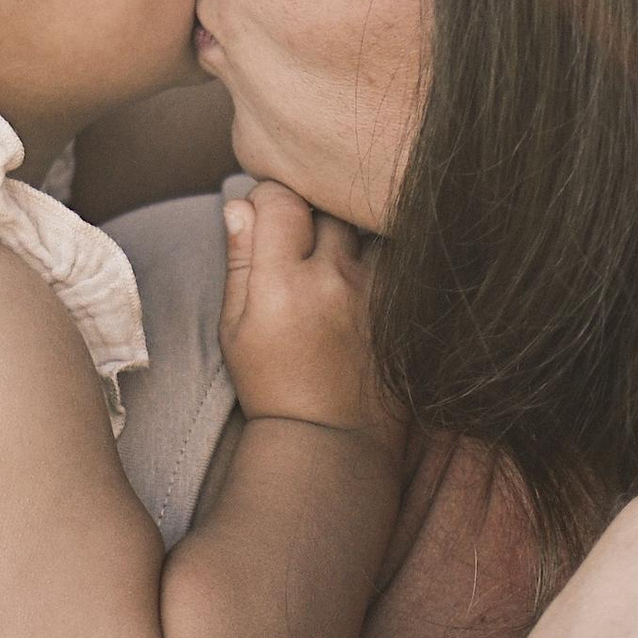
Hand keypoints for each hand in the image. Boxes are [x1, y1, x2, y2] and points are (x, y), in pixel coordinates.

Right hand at [219, 178, 382, 442]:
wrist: (330, 439)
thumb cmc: (272, 384)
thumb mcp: (235, 328)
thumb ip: (239, 260)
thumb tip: (238, 204)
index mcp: (281, 282)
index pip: (279, 198)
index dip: (269, 198)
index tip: (267, 218)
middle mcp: (332, 279)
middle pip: (326, 204)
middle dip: (311, 211)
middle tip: (300, 238)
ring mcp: (374, 292)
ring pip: (365, 225)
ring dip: (349, 229)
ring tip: (335, 255)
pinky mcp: (402, 307)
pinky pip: (395, 255)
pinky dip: (378, 254)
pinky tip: (364, 272)